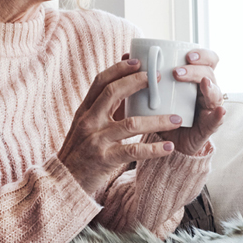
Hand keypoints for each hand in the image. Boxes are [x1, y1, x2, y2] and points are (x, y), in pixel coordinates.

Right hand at [58, 59, 182, 195]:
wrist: (65, 182)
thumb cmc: (81, 150)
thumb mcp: (88, 125)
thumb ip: (105, 108)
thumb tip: (128, 84)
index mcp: (85, 110)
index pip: (100, 81)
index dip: (119, 69)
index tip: (138, 60)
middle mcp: (89, 121)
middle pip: (112, 93)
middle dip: (137, 82)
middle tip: (159, 78)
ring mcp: (96, 140)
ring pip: (130, 124)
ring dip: (157, 120)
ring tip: (177, 118)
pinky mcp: (105, 159)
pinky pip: (133, 151)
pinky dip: (154, 149)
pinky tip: (169, 147)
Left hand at [121, 48, 226, 155]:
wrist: (165, 145)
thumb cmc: (160, 115)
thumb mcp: (153, 94)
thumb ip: (143, 76)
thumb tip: (126, 56)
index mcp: (195, 80)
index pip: (206, 60)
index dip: (201, 54)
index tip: (187, 55)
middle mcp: (205, 91)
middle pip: (209, 73)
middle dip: (196, 70)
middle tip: (177, 72)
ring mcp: (209, 108)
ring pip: (215, 93)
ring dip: (209, 86)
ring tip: (203, 84)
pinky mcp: (208, 127)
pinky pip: (216, 120)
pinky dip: (219, 115)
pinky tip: (220, 111)